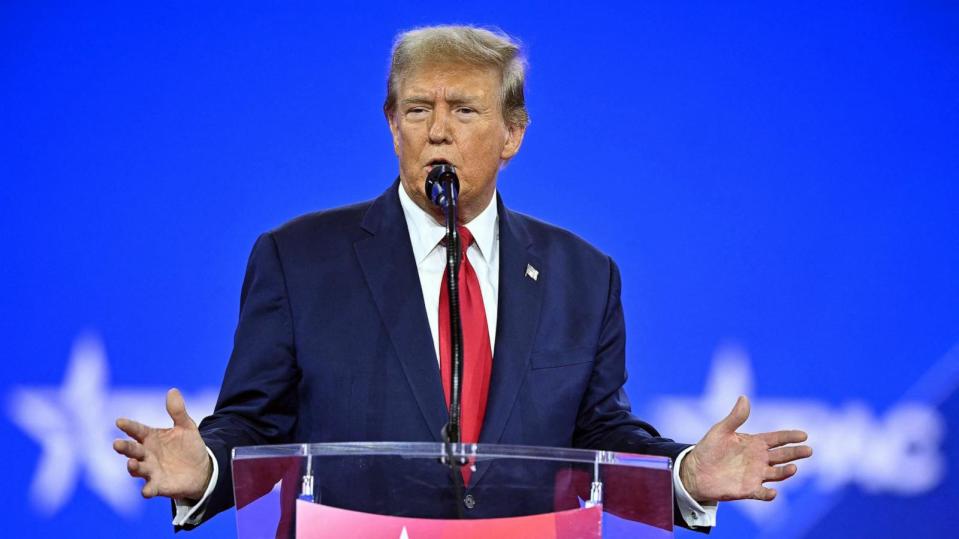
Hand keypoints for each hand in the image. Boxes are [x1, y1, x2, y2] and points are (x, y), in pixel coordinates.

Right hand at [113, 388, 212, 500]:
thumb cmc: (188, 446)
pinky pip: (149, 488)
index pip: (137, 430)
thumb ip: (177, 411)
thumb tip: (172, 390)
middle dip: (124, 448)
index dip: (129, 426)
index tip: (119, 421)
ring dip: (133, 466)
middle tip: (116, 444)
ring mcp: (150, 470)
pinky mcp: (158, 485)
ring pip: (137, 468)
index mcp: (151, 437)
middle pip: (132, 450)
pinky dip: (147, 490)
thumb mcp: (186, 427)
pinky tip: (146, 491)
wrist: (201, 469)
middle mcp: (146, 454)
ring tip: (131, 463)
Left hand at [680, 395, 811, 502]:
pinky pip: (762, 493)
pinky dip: (768, 494)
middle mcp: (759, 459)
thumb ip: (735, 417)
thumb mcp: (721, 430)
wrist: (695, 471)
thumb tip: (744, 397)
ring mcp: (755, 475)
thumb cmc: (708, 449)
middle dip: (795, 453)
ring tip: (793, 468)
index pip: (777, 438)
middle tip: (808, 450)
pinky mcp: (748, 490)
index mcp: (754, 443)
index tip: (804, 435)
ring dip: (785, 472)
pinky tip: (772, 492)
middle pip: (782, 455)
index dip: (790, 436)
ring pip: (777, 474)